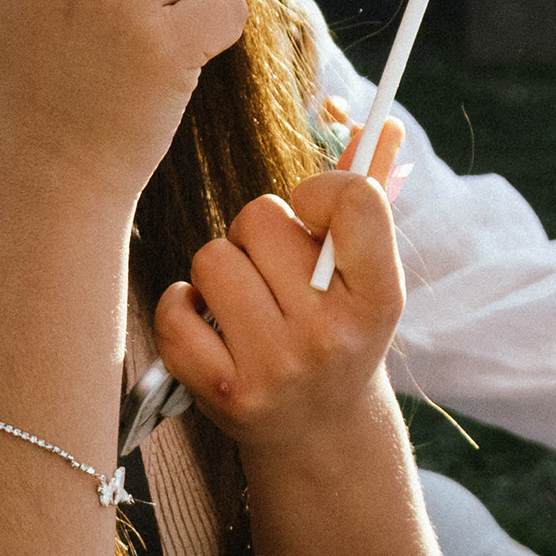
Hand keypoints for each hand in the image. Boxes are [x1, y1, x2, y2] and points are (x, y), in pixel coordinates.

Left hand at [153, 119, 406, 458]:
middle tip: (274, 269)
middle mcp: (332, 334)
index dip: (319, 190)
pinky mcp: (225, 393)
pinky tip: (208, 323)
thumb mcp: (367, 274)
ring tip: (245, 299)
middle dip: (258, 232)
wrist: (319, 432)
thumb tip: (375, 123)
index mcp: (379, 296)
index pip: (353, 200)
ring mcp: (278, 367)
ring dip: (219, 269)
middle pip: (261, 217)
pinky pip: (176, 309)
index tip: (312, 213)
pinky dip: (183, 306)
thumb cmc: (339, 330)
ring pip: (212, 257)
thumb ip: (366, 200)